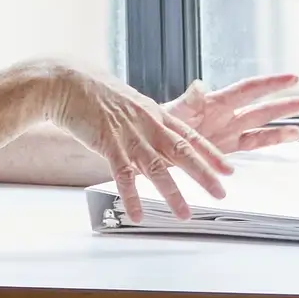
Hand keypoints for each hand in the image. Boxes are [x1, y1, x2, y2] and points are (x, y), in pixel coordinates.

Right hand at [41, 67, 234, 222]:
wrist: (69, 83)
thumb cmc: (98, 93)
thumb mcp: (132, 104)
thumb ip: (149, 122)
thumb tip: (160, 137)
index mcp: (156, 114)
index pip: (190, 136)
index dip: (211, 154)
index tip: (228, 169)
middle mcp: (148, 125)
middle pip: (182, 152)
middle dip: (204, 174)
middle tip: (221, 193)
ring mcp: (129, 136)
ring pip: (156, 168)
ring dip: (172, 193)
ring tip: (185, 214)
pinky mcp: (108, 145)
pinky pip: (123, 176)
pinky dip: (132, 197)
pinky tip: (138, 213)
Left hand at [167, 73, 298, 156]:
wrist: (150, 144)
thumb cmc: (158, 124)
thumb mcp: (173, 112)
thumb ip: (188, 102)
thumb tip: (199, 86)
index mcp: (216, 103)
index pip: (249, 90)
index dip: (271, 83)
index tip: (293, 78)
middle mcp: (227, 115)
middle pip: (264, 106)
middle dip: (289, 103)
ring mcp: (228, 131)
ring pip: (263, 125)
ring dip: (284, 123)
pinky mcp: (226, 148)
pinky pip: (253, 143)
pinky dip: (271, 141)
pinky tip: (289, 137)